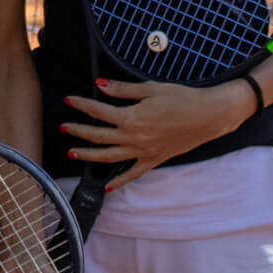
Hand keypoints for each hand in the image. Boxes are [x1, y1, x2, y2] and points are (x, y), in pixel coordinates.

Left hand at [62, 77, 253, 188]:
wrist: (209, 116)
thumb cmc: (182, 98)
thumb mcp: (150, 89)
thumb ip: (122, 90)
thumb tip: (99, 84)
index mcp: (131, 118)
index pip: (98, 111)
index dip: (81, 104)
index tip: (68, 100)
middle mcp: (134, 138)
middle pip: (98, 136)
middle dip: (78, 131)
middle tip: (63, 127)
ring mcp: (144, 152)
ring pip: (109, 157)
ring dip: (89, 156)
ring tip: (72, 153)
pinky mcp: (155, 160)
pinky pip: (133, 174)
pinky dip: (120, 182)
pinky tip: (108, 187)